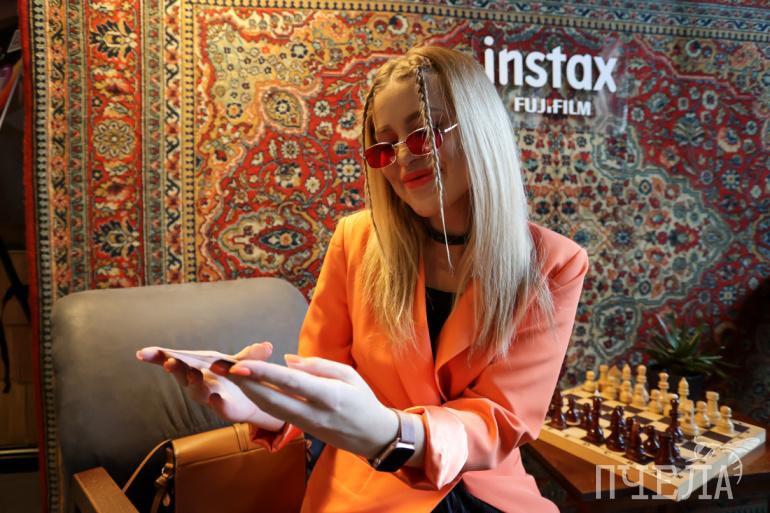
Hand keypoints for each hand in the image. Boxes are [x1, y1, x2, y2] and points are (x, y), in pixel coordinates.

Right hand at [136, 343, 284, 430]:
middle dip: (176, 369)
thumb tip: (266, 345)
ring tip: (193, 373)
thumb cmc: (237, 377)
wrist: (255, 400)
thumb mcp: (243, 362)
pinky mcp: (224, 408)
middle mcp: (199, 382)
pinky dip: (217, 401)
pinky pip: (219, 406)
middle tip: (169, 361)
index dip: (158, 357)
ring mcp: (210, 396)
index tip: (140, 353)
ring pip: (197, 391)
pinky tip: (216, 396)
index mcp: (198, 366)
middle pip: (183, 375)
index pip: (176, 360)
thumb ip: (251, 354)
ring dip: (194, 382)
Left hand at [218, 355, 398, 458]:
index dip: (263, 374)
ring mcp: (305, 426)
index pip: (290, 383)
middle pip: (271, 399)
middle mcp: (313, 413)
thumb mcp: (348, 375)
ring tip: (225, 374)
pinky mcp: (301, 431)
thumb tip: (286, 361)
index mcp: (329, 395)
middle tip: (219, 366)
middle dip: (242, 383)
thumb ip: (317, 366)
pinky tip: (245, 387)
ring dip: (245, 391)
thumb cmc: (363, 400)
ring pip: (268, 409)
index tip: (240, 365)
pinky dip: (258, 400)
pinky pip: (275, 414)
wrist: (372, 436)